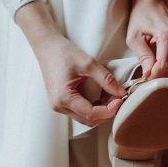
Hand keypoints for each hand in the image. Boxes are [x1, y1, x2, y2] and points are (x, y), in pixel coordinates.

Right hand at [15, 1, 125, 126]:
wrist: (46, 46)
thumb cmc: (63, 52)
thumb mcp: (87, 63)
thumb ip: (106, 79)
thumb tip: (121, 93)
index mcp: (63, 98)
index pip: (92, 114)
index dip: (109, 110)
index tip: (120, 99)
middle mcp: (59, 106)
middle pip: (89, 120)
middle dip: (106, 112)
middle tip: (117, 97)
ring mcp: (58, 105)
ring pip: (84, 118)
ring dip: (100, 111)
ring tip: (110, 96)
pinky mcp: (60, 102)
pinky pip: (79, 111)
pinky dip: (92, 107)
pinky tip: (99, 95)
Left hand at [126, 0, 167, 79]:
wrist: (151, 2)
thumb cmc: (141, 17)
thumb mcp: (134, 37)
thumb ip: (143, 56)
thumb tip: (149, 74)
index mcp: (167, 34)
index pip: (165, 65)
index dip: (155, 74)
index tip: (145, 75)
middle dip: (162, 74)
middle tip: (149, 70)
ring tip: (157, 65)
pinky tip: (165, 63)